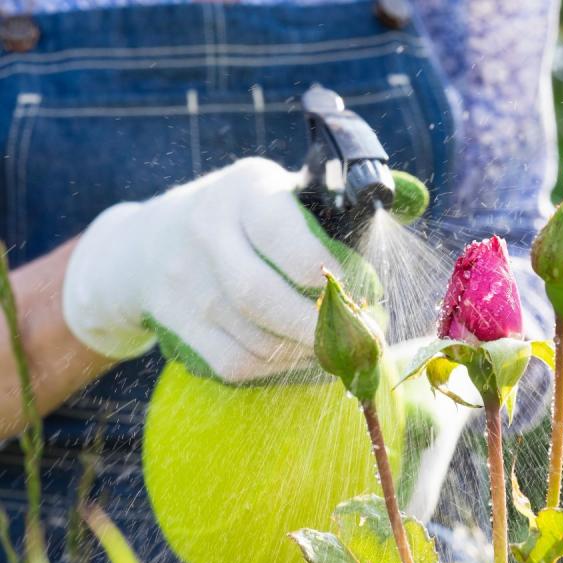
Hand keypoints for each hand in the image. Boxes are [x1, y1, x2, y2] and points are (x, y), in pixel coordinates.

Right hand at [63, 157, 377, 383]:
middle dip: (322, 328)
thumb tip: (414, 200)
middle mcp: (206, 232)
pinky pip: (235, 362)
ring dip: (305, 353)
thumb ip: (336, 201)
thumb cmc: (240, 216)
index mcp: (245, 192)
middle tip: (361, 338)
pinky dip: (276, 368)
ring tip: (337, 348)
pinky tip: (299, 356)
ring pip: (253, 338)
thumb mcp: (278, 191)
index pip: (291, 242)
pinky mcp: (176, 324)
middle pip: (264, 298)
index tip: (366, 294)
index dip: (336, 278)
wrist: (145, 244)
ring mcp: (184, 283)